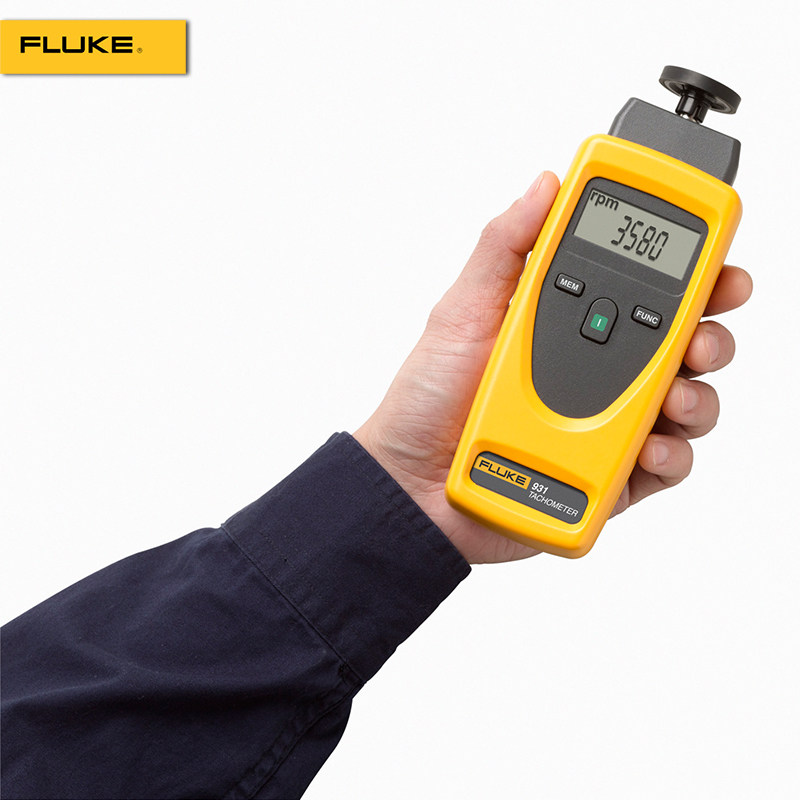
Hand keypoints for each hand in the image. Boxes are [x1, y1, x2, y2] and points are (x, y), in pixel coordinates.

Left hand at [354, 173, 752, 563]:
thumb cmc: (427, 397)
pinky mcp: (607, 476)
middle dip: (711, 334)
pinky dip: (672, 457)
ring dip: (698, 396)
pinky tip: (651, 448)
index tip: (716, 264)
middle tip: (703, 337)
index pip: (642, 291)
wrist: (409, 481)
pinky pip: (664, 467)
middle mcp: (593, 371)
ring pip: (686, 404)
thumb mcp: (460, 311)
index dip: (690, 275)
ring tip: (674, 398)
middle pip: (681, 346)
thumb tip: (546, 184)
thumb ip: (504, 246)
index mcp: (566, 325)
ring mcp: (602, 424)